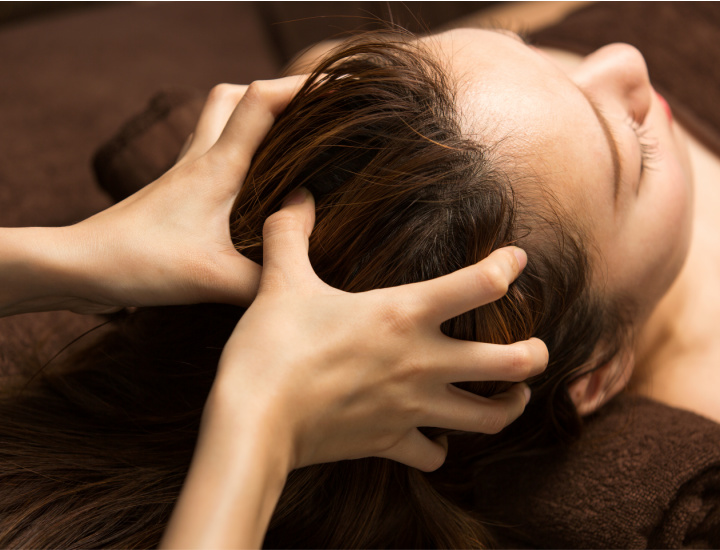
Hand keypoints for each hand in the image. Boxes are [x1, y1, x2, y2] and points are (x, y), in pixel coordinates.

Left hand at [57, 77, 305, 313]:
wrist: (81, 266)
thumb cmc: (142, 262)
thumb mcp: (215, 279)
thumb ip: (266, 280)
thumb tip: (301, 282)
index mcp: (217, 166)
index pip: (260, 102)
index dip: (300, 86)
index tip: (336, 88)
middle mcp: (199, 159)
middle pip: (233, 96)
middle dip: (273, 94)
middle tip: (306, 116)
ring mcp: (182, 173)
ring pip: (216, 120)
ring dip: (249, 119)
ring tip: (283, 144)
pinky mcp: (173, 193)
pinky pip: (207, 153)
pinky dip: (232, 152)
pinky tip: (247, 186)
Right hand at [213, 188, 548, 472]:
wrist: (253, 423)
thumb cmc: (271, 348)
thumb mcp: (280, 281)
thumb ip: (290, 232)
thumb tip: (296, 195)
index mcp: (404, 313)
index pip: (481, 283)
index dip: (508, 266)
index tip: (516, 260)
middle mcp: (422, 362)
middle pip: (513, 363)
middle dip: (537, 355)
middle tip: (537, 348)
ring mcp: (411, 408)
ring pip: (489, 418)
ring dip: (509, 406)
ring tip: (513, 395)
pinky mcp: (390, 443)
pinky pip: (432, 456)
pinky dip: (438, 449)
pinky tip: (435, 439)